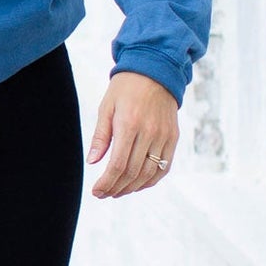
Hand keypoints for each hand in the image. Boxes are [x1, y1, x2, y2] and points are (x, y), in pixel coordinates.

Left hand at [87, 71, 180, 197]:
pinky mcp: (173, 137)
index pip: (117, 164)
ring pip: (149, 173)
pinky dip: (151, 180)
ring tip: (117, 191)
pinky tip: (138, 184)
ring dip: (132, 188)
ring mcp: (164, 136)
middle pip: (133, 172)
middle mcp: (149, 132)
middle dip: (116, 188)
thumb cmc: (126, 88)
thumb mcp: (106, 107)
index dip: (106, 183)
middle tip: (104, 194)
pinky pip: (165, 166)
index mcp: (128, 124)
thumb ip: (100, 137)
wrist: (156, 71)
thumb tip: (92, 162)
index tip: (96, 191)